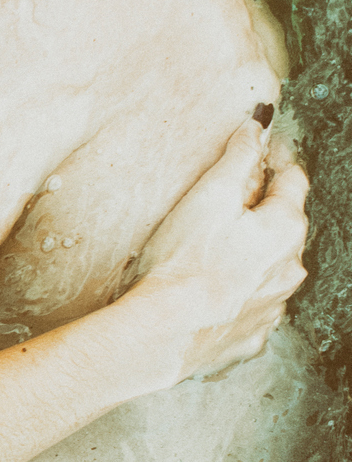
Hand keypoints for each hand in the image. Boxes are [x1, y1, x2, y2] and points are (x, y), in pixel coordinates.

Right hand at [132, 113, 307, 382]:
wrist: (167, 332)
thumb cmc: (184, 262)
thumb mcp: (210, 194)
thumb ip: (238, 157)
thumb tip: (256, 127)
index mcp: (285, 230)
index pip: (293, 180)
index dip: (273, 160)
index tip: (256, 151)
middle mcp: (290, 269)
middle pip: (283, 225)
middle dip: (259, 208)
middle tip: (222, 198)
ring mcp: (274, 306)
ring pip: (269, 266)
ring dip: (250, 252)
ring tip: (210, 245)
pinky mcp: (251, 334)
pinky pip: (251, 303)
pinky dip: (237, 291)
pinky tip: (210, 287)